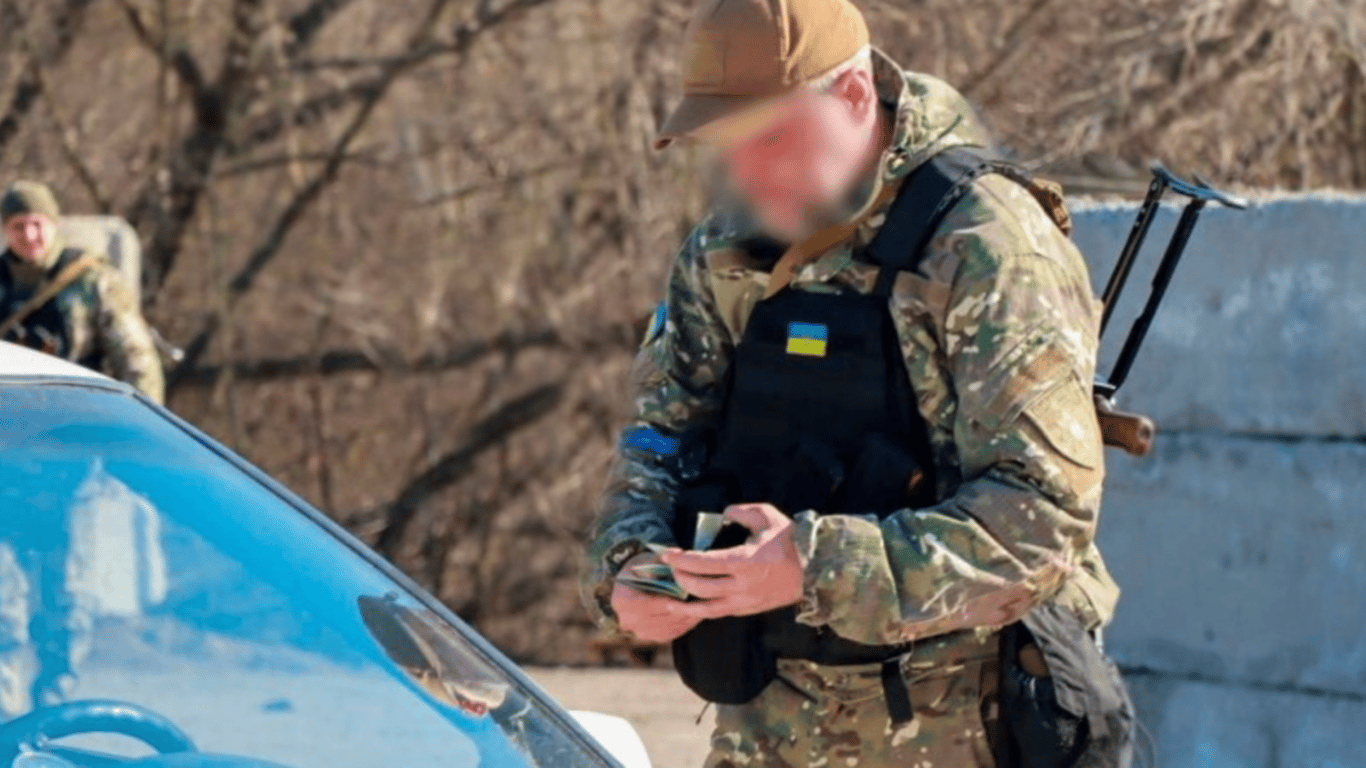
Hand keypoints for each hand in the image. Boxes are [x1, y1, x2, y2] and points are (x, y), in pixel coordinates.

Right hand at [611, 553, 700, 642]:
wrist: (629, 587)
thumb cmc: (638, 570)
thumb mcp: (645, 559)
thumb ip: (660, 558)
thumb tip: (677, 554)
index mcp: (623, 600)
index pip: (654, 603)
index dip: (674, 598)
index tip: (692, 590)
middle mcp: (629, 620)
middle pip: (665, 616)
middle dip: (685, 606)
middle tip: (705, 598)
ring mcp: (640, 632)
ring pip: (672, 625)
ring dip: (690, 616)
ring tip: (705, 604)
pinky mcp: (652, 637)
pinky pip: (674, 632)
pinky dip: (687, 622)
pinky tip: (697, 611)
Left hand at [662, 503, 803, 619]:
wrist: (814, 570)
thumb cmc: (790, 541)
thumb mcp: (768, 516)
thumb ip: (742, 512)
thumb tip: (723, 515)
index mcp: (746, 561)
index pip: (704, 563)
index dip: (682, 559)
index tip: (667, 554)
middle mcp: (743, 585)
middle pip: (700, 586)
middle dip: (680, 576)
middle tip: (669, 567)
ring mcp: (746, 601)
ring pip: (707, 607)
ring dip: (685, 603)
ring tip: (667, 599)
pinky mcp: (749, 610)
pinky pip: (719, 613)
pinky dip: (701, 612)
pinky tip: (688, 609)